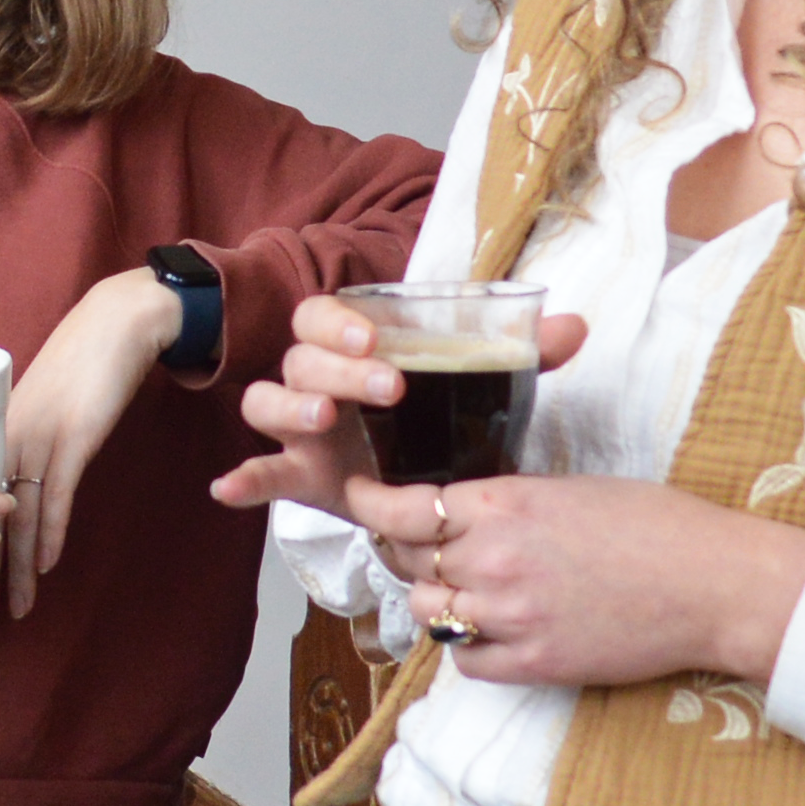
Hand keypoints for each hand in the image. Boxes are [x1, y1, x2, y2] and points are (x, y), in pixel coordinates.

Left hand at [0, 274, 174, 626]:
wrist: (116, 325)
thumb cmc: (79, 366)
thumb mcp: (39, 409)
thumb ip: (22, 445)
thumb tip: (13, 492)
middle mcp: (5, 439)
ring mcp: (39, 438)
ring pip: (17, 517)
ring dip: (15, 571)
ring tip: (11, 612)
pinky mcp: (74, 436)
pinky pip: (58, 493)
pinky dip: (50, 533)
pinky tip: (46, 567)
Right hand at [210, 290, 593, 519]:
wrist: (423, 470)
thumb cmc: (441, 410)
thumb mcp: (480, 380)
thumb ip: (522, 354)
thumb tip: (575, 328)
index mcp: (353, 346)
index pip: (323, 315)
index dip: (339, 322)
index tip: (374, 336)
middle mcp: (317, 380)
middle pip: (300, 360)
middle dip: (338, 370)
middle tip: (388, 389)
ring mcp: (302, 429)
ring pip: (267, 405)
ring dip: (289, 410)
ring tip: (322, 424)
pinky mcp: (299, 474)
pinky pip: (262, 472)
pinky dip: (244, 480)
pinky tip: (229, 490)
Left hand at [335, 468, 804, 690]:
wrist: (713, 584)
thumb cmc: (658, 524)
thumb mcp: (572, 488)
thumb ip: (509, 501)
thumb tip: (467, 512)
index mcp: (503, 503)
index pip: (403, 509)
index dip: (374, 506)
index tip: (362, 503)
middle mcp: (494, 559)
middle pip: (408, 562)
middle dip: (407, 553)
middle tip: (421, 550)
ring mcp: (510, 616)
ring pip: (429, 613)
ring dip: (437, 601)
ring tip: (467, 591)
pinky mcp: (532, 664)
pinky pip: (465, 660)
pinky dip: (468, 646)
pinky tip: (492, 630)